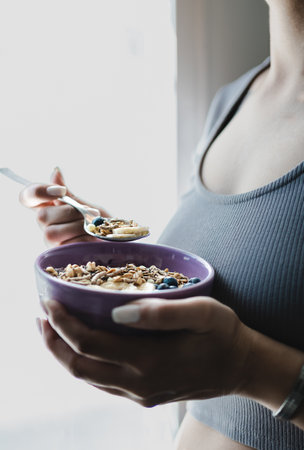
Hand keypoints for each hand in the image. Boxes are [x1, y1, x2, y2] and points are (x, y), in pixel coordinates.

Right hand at [19, 167, 109, 245]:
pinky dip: (84, 239)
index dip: (38, 192)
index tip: (61, 191)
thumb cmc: (97, 220)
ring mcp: (50, 241)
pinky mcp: (61, 255)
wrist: (113, 237)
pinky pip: (67, 245)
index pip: (27, 196)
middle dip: (70, 213)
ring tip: (91, 226)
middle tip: (88, 213)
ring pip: (52, 232)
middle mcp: (45, 224)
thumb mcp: (84, 203)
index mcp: (48, 207)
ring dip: (78, 227)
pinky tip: (93, 237)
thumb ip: (68, 193)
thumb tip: (55, 171)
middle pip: (42, 216)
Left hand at [38, 296, 252, 406]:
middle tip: (41, 314)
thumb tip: (117, 311)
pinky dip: (82, 364)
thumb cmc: (223, 334)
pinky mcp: (144, 395)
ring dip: (63, 353)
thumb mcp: (202, 312)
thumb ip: (160, 312)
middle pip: (79, 365)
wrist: (240, 367)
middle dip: (53, 341)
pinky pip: (102, 382)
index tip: (50, 301)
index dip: (64, 323)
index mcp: (149, 360)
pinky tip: (80, 347)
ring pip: (87, 378)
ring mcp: (140, 393)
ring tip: (51, 329)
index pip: (90, 343)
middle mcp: (138, 382)